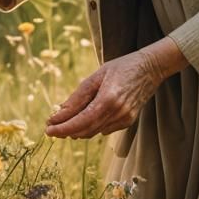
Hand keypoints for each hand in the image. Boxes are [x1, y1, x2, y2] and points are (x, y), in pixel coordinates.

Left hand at [45, 49, 163, 139]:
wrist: (150, 68)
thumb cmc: (122, 67)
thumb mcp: (97, 75)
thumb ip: (78, 96)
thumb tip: (60, 113)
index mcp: (108, 98)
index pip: (81, 121)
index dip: (63, 128)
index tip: (48, 129)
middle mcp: (118, 112)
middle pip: (86, 130)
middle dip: (66, 131)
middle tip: (51, 127)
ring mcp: (125, 118)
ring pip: (94, 132)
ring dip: (77, 130)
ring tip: (63, 123)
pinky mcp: (128, 121)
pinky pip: (104, 129)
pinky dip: (91, 127)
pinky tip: (84, 119)